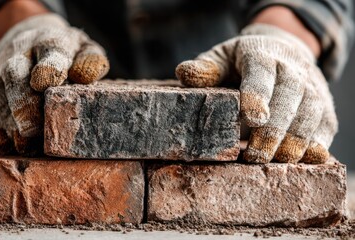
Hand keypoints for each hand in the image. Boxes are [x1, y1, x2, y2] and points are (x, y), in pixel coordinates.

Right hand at [0, 13, 109, 153]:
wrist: (27, 40)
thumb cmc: (66, 53)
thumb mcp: (84, 49)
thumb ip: (91, 61)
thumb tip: (86, 77)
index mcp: (50, 42)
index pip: (51, 52)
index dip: (49, 68)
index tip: (46, 84)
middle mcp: (20, 53)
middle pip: (14, 74)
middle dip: (23, 103)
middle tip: (34, 129)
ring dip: (9, 121)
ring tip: (25, 144)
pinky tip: (14, 144)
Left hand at [176, 24, 336, 163]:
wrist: (284, 50)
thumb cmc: (243, 61)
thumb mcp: (221, 57)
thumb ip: (206, 68)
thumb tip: (183, 73)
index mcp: (261, 54)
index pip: (261, 73)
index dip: (258, 95)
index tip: (253, 119)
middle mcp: (292, 68)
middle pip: (289, 97)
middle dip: (274, 129)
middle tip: (256, 157)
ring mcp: (312, 87)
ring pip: (310, 113)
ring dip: (295, 140)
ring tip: (276, 162)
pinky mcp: (324, 106)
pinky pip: (325, 125)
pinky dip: (317, 144)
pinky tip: (303, 160)